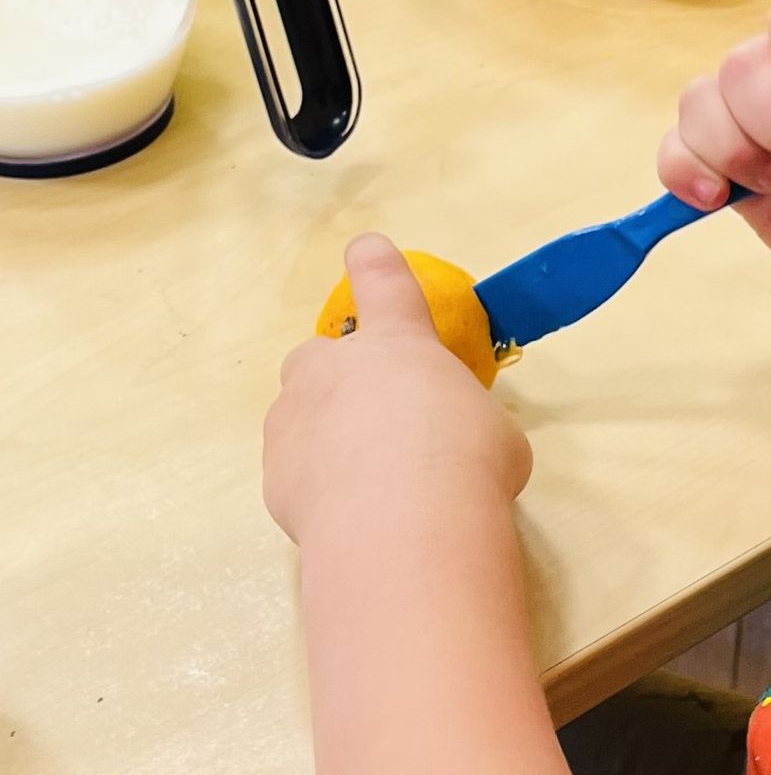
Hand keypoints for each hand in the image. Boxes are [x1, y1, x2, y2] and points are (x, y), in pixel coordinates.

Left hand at [265, 235, 531, 545]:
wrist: (402, 525)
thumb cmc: (467, 462)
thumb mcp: (493, 432)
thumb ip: (465, 422)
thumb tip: (461, 443)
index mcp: (399, 343)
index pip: (384, 283)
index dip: (374, 263)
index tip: (364, 249)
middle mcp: (335, 367)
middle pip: (318, 356)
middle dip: (337, 380)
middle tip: (374, 420)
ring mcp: (294, 416)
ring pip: (298, 413)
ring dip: (323, 434)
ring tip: (363, 481)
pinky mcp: (274, 471)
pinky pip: (293, 468)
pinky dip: (315, 485)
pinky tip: (348, 515)